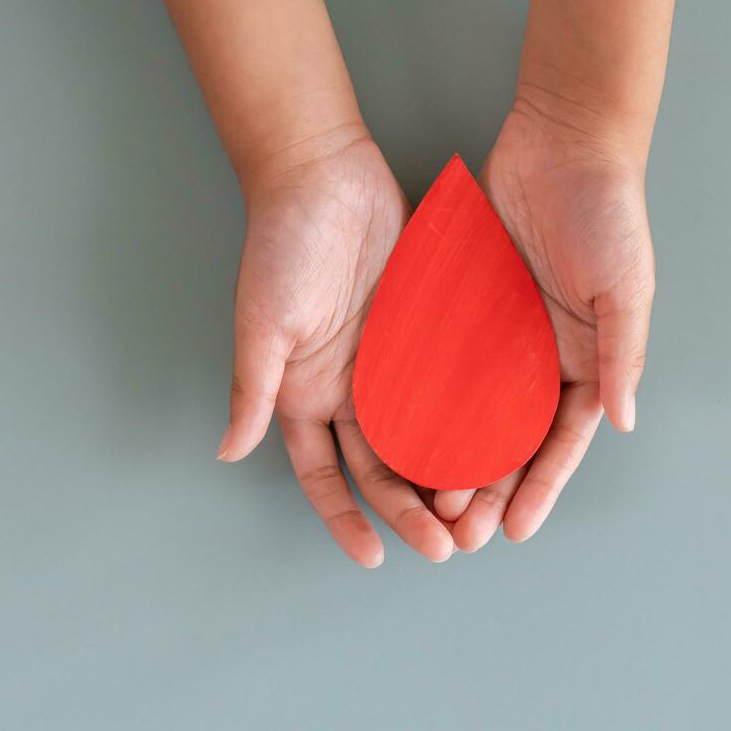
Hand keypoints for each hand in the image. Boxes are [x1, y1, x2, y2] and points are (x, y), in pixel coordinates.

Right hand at [216, 129, 456, 566]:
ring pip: (425, 439)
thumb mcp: (261, 323)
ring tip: (478, 514)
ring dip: (447, 478)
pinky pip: (453, 387)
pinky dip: (473, 420)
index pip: (326, 478)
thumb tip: (229, 453)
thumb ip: (252, 389)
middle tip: (447, 546)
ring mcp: (392, 365)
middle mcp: (350, 391)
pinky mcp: (428, 333)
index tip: (376, 557)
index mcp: (305, 396)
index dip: (347, 520)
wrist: (325, 172)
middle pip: (384, 470)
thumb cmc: (280, 244)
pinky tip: (501, 449)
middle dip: (411, 512)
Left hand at [433, 100, 656, 549]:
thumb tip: (623, 420)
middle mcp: (541, 357)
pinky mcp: (462, 307)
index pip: (560, 441)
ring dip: (450, 458)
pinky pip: (439, 363)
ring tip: (426, 501)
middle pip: (510, 440)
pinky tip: (400, 435)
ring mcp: (499, 335)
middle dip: (487, 489)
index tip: (515, 530)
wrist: (563, 137)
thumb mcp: (626, 285)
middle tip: (459, 532)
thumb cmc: (609, 210)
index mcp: (586, 361)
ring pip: (468, 413)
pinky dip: (423, 402)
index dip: (539, 488)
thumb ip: (622, 354)